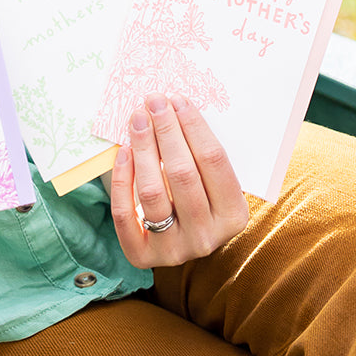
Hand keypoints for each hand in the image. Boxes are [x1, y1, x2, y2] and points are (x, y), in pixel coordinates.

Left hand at [108, 92, 248, 267]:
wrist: (177, 239)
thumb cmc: (195, 195)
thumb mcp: (209, 180)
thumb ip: (199, 152)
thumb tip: (175, 104)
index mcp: (233, 216)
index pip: (214, 162)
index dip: (194, 127)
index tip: (177, 100)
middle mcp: (206, 238)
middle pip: (182, 174)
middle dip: (166, 131)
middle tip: (154, 101)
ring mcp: (174, 250)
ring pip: (153, 193)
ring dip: (143, 148)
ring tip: (138, 118)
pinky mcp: (142, 256)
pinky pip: (126, 214)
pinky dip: (122, 180)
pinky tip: (124, 151)